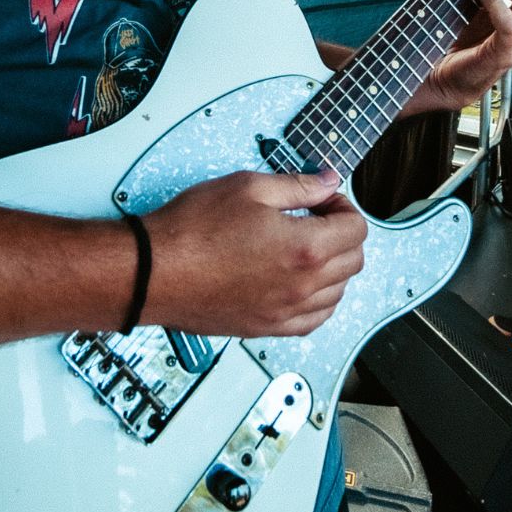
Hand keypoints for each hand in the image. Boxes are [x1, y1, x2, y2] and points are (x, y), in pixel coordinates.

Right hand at [142, 167, 366, 338]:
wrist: (154, 271)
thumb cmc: (192, 231)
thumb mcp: (248, 187)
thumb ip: (298, 185)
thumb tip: (327, 182)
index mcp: (305, 249)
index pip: (356, 229)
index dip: (343, 206)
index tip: (323, 200)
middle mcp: (302, 287)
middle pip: (353, 261)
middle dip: (341, 234)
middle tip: (315, 217)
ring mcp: (286, 312)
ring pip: (339, 293)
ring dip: (332, 267)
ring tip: (304, 247)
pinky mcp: (268, 329)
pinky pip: (314, 320)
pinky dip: (318, 300)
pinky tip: (301, 283)